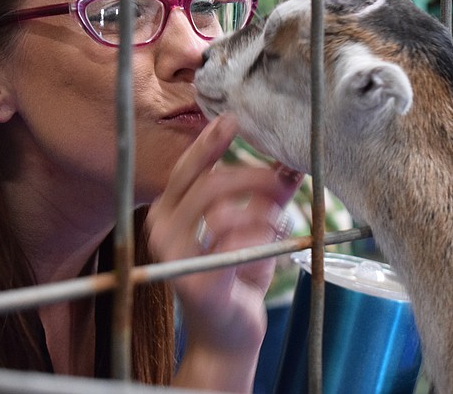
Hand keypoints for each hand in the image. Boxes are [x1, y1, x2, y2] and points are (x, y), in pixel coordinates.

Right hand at [146, 113, 302, 390]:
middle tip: (281, 179)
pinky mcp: (194, 281)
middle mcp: (160, 230)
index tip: (233, 119)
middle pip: (206, 183)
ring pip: (219, 209)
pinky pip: (231, 241)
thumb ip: (266, 194)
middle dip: (251, 176)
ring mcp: (172, 257)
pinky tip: (273, 239)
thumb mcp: (254, 227)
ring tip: (279, 219)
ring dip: (259, 208)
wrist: (229, 333)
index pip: (185, 168)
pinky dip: (260, 235)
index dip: (208, 143)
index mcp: (169, 212)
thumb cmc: (236, 275)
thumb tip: (291, 161)